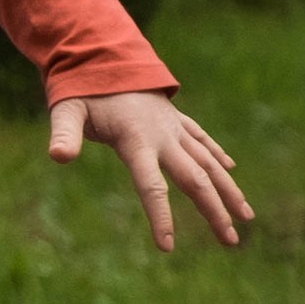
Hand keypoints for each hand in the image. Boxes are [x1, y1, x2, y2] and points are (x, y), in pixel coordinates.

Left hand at [49, 90, 251, 253]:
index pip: (151, 186)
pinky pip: (202, 140)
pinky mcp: (175, 119)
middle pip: (194, 179)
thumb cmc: (82, 91)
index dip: (159, 216)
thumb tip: (58, 157)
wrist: (104, 56)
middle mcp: (163, 136)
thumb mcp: (66, 111)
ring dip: (228, 189)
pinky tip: (230, 170)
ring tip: (246, 217)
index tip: (167, 247)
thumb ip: (64, 134)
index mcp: (136, 140)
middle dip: (214, 211)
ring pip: (208, 162)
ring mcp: (173, 127)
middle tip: (231, 241)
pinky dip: (217, 155)